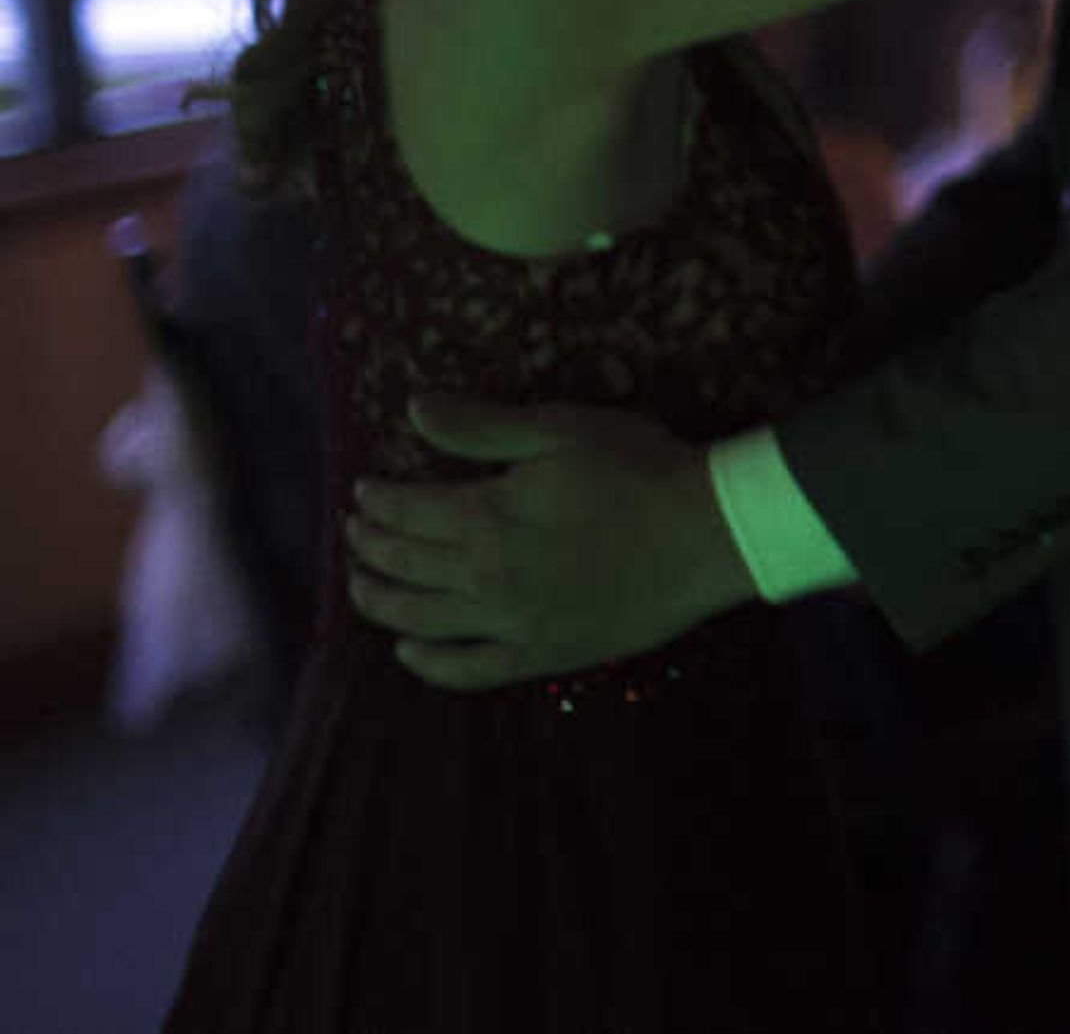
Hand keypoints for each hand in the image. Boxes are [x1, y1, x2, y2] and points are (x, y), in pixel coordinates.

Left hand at [343, 397, 754, 691]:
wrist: (707, 534)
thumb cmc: (639, 469)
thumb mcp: (560, 431)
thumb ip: (482, 427)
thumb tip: (414, 407)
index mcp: (487, 517)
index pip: (407, 512)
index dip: (376, 501)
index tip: (361, 491)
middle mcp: (485, 577)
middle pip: (405, 565)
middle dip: (369, 546)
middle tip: (353, 531)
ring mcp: (510, 623)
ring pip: (420, 620)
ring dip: (380, 602)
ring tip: (359, 587)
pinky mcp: (540, 654)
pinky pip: (466, 670)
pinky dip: (427, 664)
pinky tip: (408, 651)